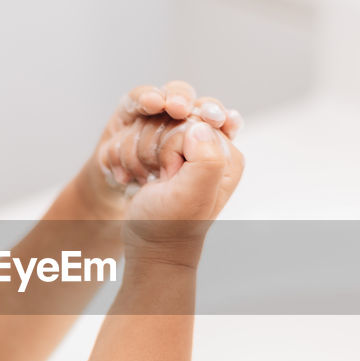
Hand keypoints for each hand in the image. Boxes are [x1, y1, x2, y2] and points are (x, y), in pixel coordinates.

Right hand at [77, 81, 244, 218]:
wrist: (148, 244)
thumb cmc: (170, 223)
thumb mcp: (194, 195)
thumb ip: (207, 158)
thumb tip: (199, 124)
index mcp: (226, 155)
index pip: (196, 119)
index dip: (176, 141)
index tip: (173, 172)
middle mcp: (208, 146)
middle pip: (173, 117)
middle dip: (158, 148)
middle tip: (163, 178)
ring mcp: (184, 148)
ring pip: (152, 122)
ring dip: (143, 154)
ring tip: (151, 180)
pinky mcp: (163, 152)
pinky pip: (140, 132)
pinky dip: (133, 155)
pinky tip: (141, 176)